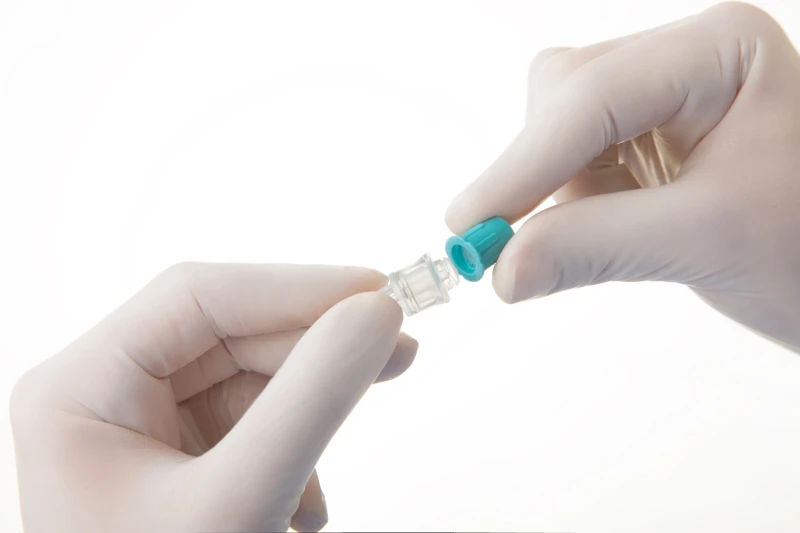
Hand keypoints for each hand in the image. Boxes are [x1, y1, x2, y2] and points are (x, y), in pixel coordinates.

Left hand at [10, 263, 416, 531]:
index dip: (295, 286)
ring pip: (250, 376)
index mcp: (81, 388)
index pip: (199, 297)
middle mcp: (107, 393)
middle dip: (316, 345)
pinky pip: (252, 419)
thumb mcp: (239, 503)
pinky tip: (299, 507)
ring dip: (307, 412)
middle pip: (230, 332)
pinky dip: (294, 448)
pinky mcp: (181, 456)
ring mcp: (145, 425)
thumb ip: (311, 400)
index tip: (380, 292)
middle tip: (399, 348)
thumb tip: (378, 314)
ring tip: (321, 486)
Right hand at [446, 2, 799, 351]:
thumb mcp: (708, 244)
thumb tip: (500, 271)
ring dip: (555, 191)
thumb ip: (596, 248)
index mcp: (719, 51)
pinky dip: (569, 203)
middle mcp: (684, 58)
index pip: (595, 96)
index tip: (468, 224)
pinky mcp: (643, 136)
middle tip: (497, 247)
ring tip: (610, 238)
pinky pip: (572, 160)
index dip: (524, 164)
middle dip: (535, 173)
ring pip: (556, 128)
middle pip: (563, 97)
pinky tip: (612, 228)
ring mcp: (661, 96)